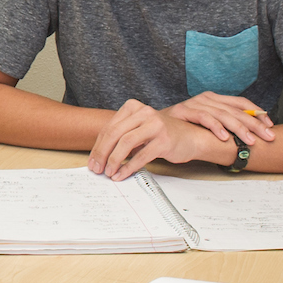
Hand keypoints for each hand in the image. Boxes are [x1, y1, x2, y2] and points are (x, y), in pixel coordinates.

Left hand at [87, 100, 215, 179]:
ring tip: (108, 172)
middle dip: (102, 153)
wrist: (190, 137)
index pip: (109, 127)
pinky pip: (141, 155)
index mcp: (133, 107)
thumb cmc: (161, 135)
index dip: (98, 146)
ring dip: (114, 160)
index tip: (92, 161)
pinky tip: (122, 175)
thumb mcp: (139, 129)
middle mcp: (144, 112)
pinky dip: (129, 167)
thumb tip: (99, 156)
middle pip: (115, 133)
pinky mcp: (164, 140)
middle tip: (96, 169)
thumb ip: (121, 136)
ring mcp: (155, 125)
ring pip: (126, 143)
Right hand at [166, 92, 274, 149]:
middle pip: (236, 110)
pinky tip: (224, 137)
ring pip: (223, 114)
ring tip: (249, 141)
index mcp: (214, 99)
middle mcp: (207, 98)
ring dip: (238, 128)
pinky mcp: (184, 110)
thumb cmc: (183, 127)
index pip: (241, 103)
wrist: (155, 125)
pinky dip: (215, 127)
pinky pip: (204, 118)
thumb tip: (249, 134)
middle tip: (268, 136)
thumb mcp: (207, 125)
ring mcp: (196, 103)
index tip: (270, 125)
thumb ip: (224, 126)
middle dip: (255, 124)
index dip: (257, 113)